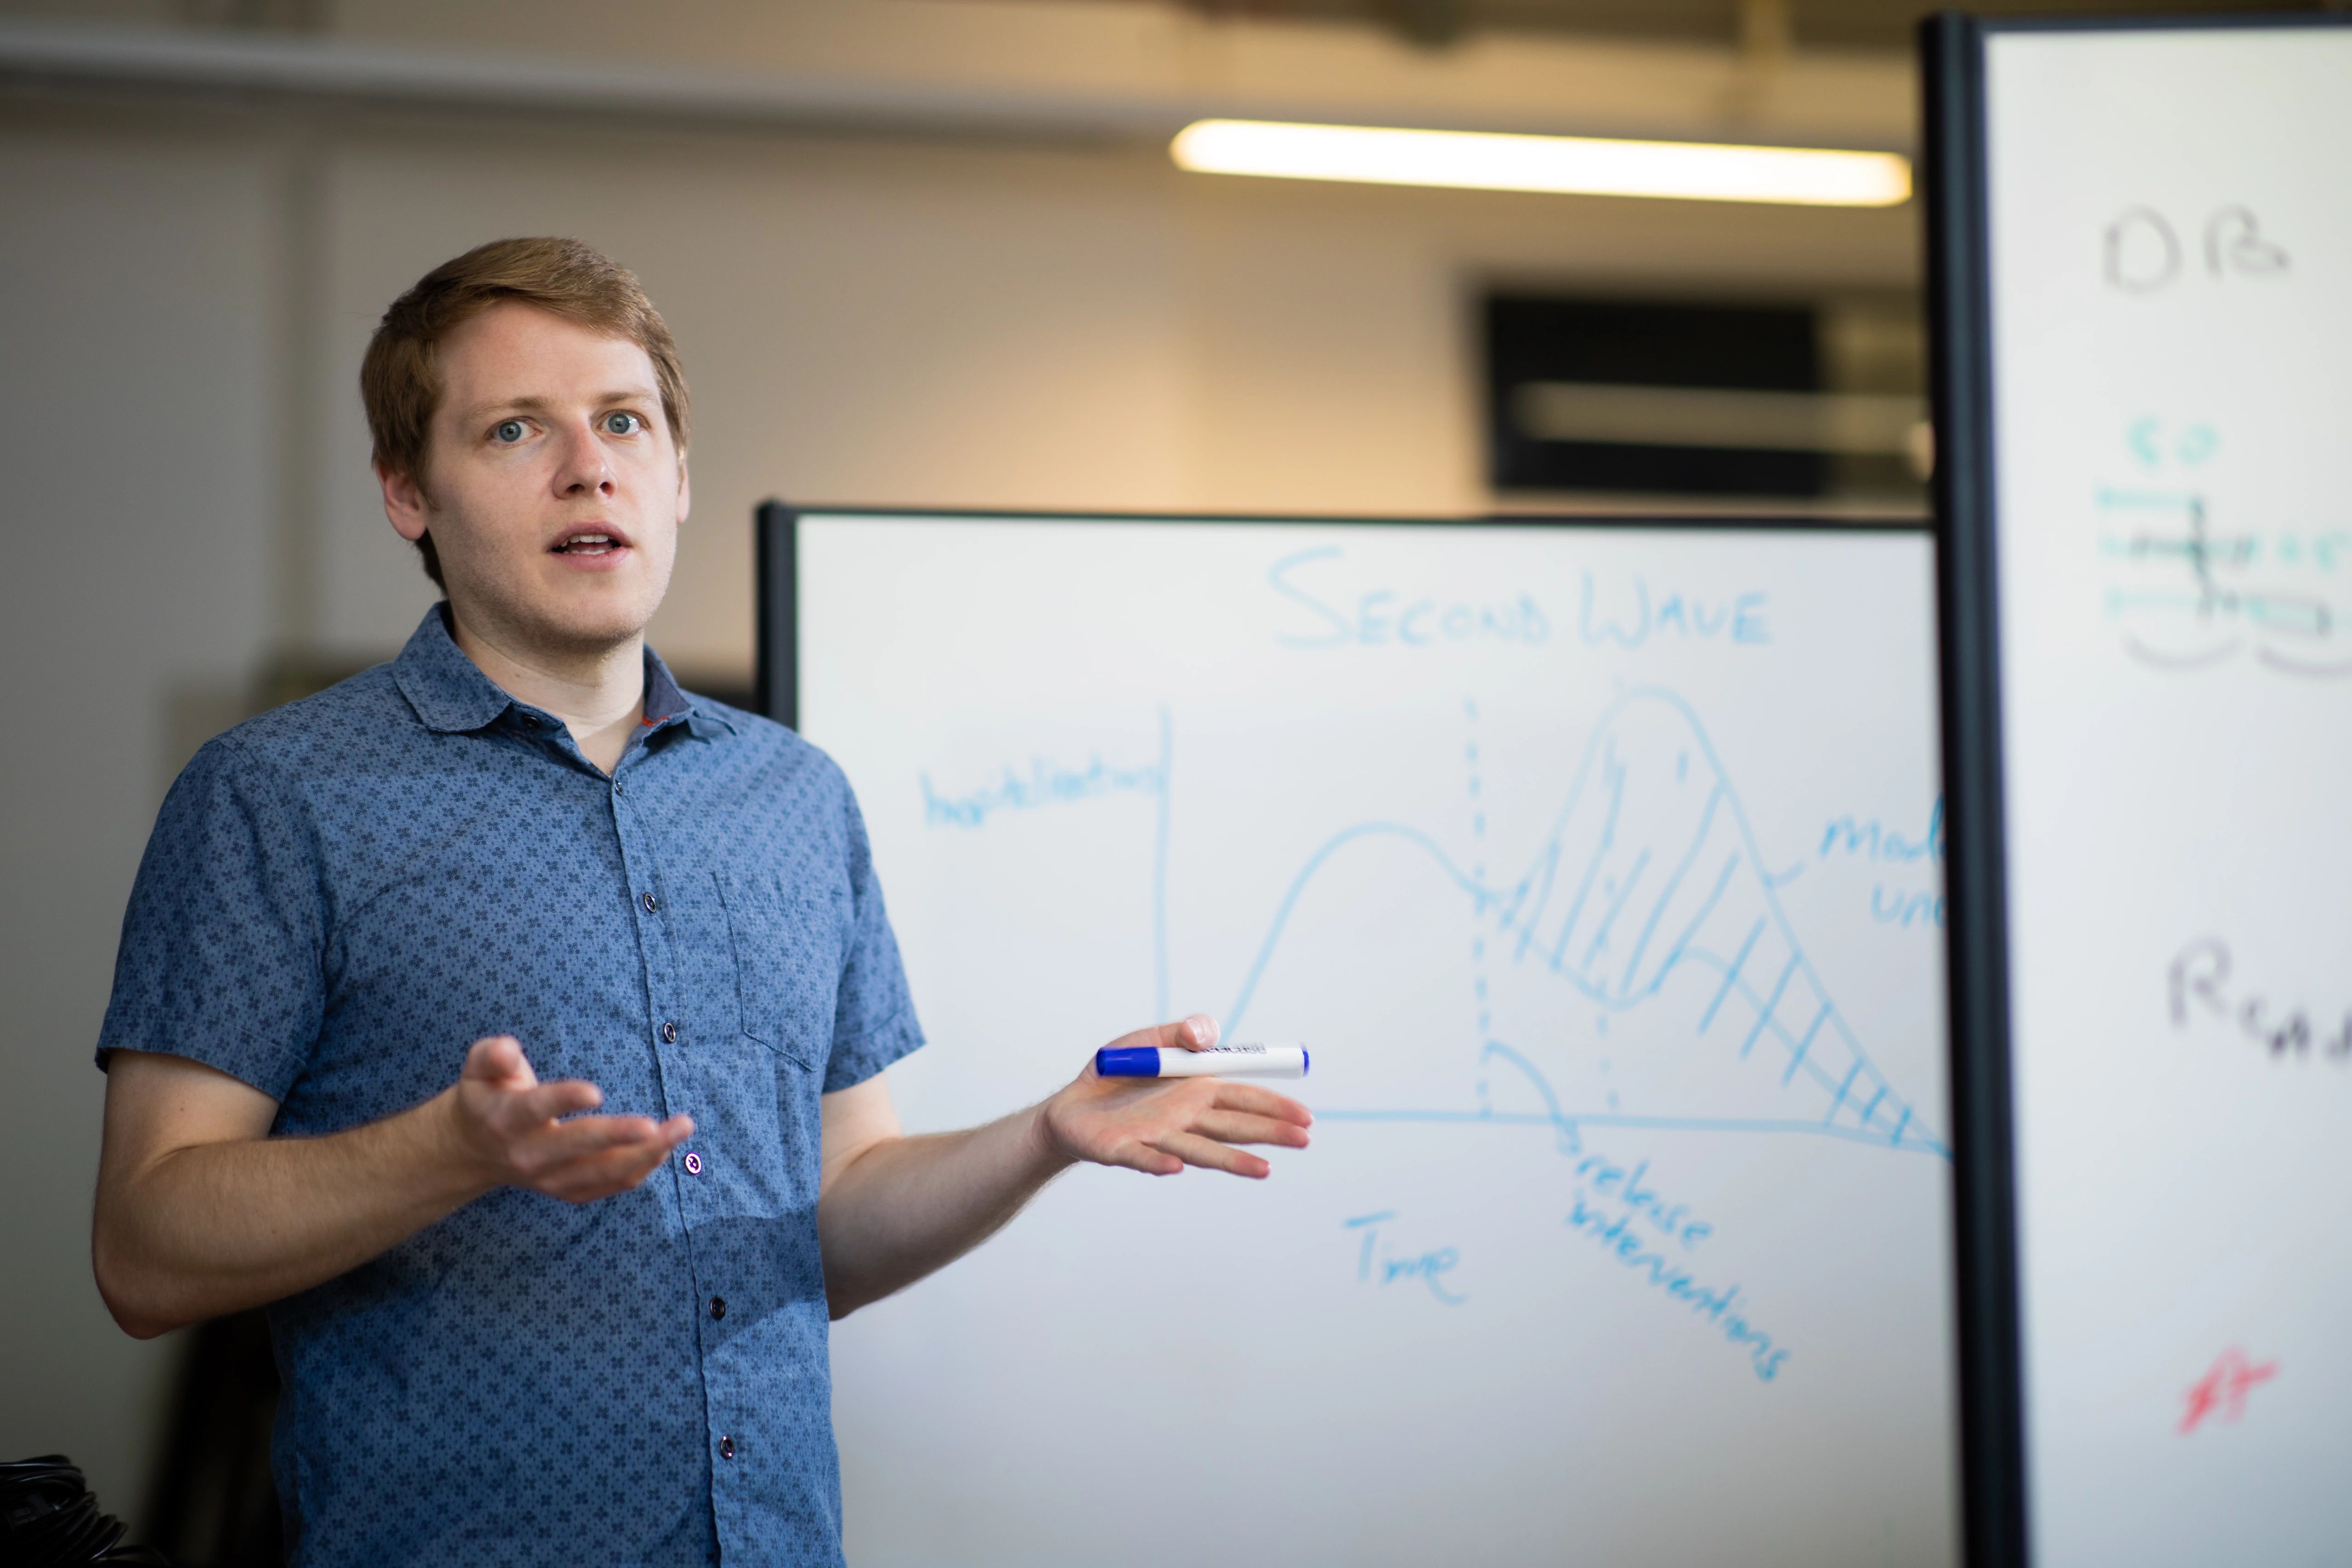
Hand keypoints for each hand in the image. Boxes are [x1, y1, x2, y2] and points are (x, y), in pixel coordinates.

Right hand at [443, 1036, 693, 1202]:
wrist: (472, 1150)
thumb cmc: (487, 1094)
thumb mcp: (477, 1068)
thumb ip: (491, 1055)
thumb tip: (508, 1048)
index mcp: (507, 1118)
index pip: (537, 1109)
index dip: (565, 1099)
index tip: (597, 1092)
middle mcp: (528, 1154)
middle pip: (579, 1147)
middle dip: (621, 1135)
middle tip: (660, 1124)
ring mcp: (549, 1179)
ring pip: (602, 1172)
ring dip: (646, 1153)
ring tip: (682, 1127)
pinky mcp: (567, 1192)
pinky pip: (609, 1186)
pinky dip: (640, 1168)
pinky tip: (666, 1147)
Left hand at [1040, 1016, 1312, 1178]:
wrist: (1069, 1105)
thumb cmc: (1116, 1074)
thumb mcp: (1147, 1040)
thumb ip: (1180, 1032)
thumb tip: (1206, 1035)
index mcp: (1195, 1092)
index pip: (1243, 1099)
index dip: (1274, 1106)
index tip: (1304, 1116)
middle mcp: (1183, 1120)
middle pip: (1232, 1127)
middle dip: (1269, 1133)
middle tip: (1304, 1141)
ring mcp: (1156, 1137)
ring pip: (1199, 1151)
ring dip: (1232, 1161)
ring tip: (1265, 1170)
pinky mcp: (1122, 1149)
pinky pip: (1141, 1157)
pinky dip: (1157, 1163)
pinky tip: (1174, 1168)